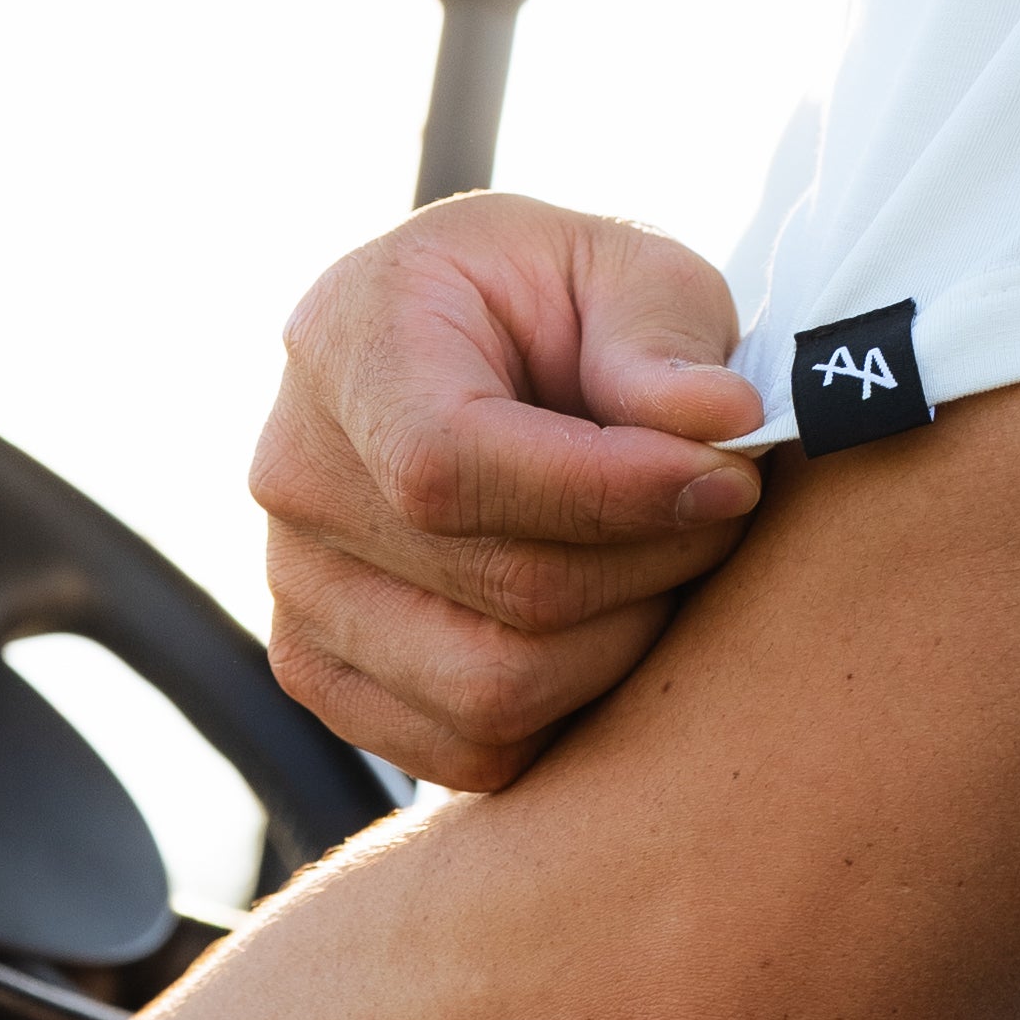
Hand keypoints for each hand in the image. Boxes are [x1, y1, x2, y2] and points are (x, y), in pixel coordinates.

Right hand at [250, 196, 765, 789]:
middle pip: (501, 587)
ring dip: (625, 640)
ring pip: (493, 689)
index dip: (606, 494)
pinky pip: (469, 750)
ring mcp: (296, 585)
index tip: (726, 482)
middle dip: (652, 562)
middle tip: (725, 509)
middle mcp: (293, 470)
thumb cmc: (564, 305)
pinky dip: (568, 707)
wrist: (487, 357)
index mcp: (347, 338)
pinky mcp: (323, 672)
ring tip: (668, 560)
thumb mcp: (628, 268)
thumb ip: (666, 337)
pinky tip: (604, 619)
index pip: (449, 467)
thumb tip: (720, 424)